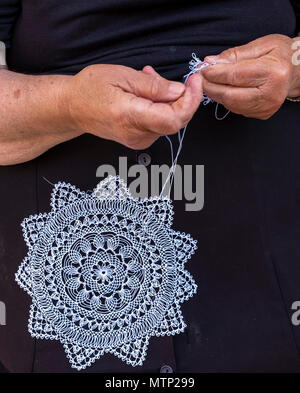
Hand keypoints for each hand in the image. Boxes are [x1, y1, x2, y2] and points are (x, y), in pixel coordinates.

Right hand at [66, 64, 202, 148]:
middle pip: (176, 121)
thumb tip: (179, 91)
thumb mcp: (122, 76)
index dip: (191, 101)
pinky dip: (160, 107)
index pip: (174, 119)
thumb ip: (153, 86)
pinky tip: (146, 94)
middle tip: (170, 76)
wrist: (73, 108)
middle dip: (182, 98)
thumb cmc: (90, 89)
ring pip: (169, 122)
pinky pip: (159, 124)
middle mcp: (136, 135)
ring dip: (168, 100)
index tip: (194, 82)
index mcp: (131, 117)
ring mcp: (138, 141)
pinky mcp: (138, 141)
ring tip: (148, 79)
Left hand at [201, 34, 299, 119]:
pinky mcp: (262, 114)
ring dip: (216, 94)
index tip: (203, 69)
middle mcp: (271, 93)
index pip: (235, 76)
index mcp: (273, 72)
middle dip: (211, 87)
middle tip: (201, 78)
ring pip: (231, 105)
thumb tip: (210, 62)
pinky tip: (224, 90)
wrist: (296, 71)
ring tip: (211, 83)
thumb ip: (234, 55)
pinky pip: (237, 109)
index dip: (215, 74)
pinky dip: (226, 100)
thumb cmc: (280, 54)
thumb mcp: (261, 45)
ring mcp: (267, 107)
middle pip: (230, 95)